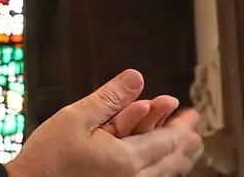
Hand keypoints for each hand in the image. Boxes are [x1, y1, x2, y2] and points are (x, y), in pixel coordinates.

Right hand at [5, 70, 201, 176]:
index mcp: (126, 160)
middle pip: (171, 164)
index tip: (192, 114)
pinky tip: (158, 167)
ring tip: (186, 152)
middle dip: (185, 145)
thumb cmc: (48, 156)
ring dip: (177, 162)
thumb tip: (137, 77)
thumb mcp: (76, 117)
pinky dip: (161, 174)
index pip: (166, 141)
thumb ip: (110, 98)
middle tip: (195, 133)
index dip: (182, 126)